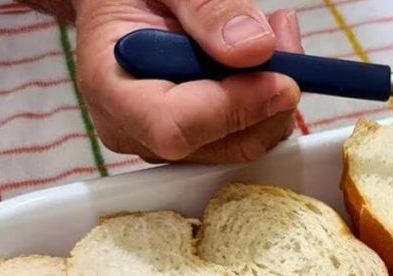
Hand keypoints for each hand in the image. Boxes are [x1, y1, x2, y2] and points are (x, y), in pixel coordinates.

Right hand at [72, 0, 302, 162]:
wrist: (124, 4)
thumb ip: (206, 9)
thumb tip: (254, 48)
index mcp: (110, 86)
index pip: (174, 128)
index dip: (233, 108)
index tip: (280, 78)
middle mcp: (136, 130)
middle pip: (222, 145)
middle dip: (268, 97)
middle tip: (281, 36)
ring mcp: (167, 142)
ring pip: (247, 143)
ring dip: (276, 94)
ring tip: (272, 34)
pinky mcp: (199, 142)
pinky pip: (251, 135)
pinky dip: (271, 99)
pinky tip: (263, 58)